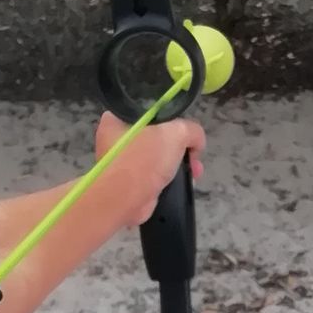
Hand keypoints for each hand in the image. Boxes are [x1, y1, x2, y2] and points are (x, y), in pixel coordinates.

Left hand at [95, 111, 206, 228]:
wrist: (123, 200)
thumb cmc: (143, 159)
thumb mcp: (176, 133)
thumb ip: (192, 130)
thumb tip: (196, 142)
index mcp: (118, 118)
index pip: (153, 113)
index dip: (174, 121)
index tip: (186, 134)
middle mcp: (116, 139)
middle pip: (158, 136)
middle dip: (181, 147)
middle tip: (193, 157)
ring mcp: (122, 162)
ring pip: (158, 157)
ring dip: (178, 165)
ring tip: (194, 172)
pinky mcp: (128, 183)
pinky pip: (154, 175)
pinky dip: (168, 179)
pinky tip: (181, 183)